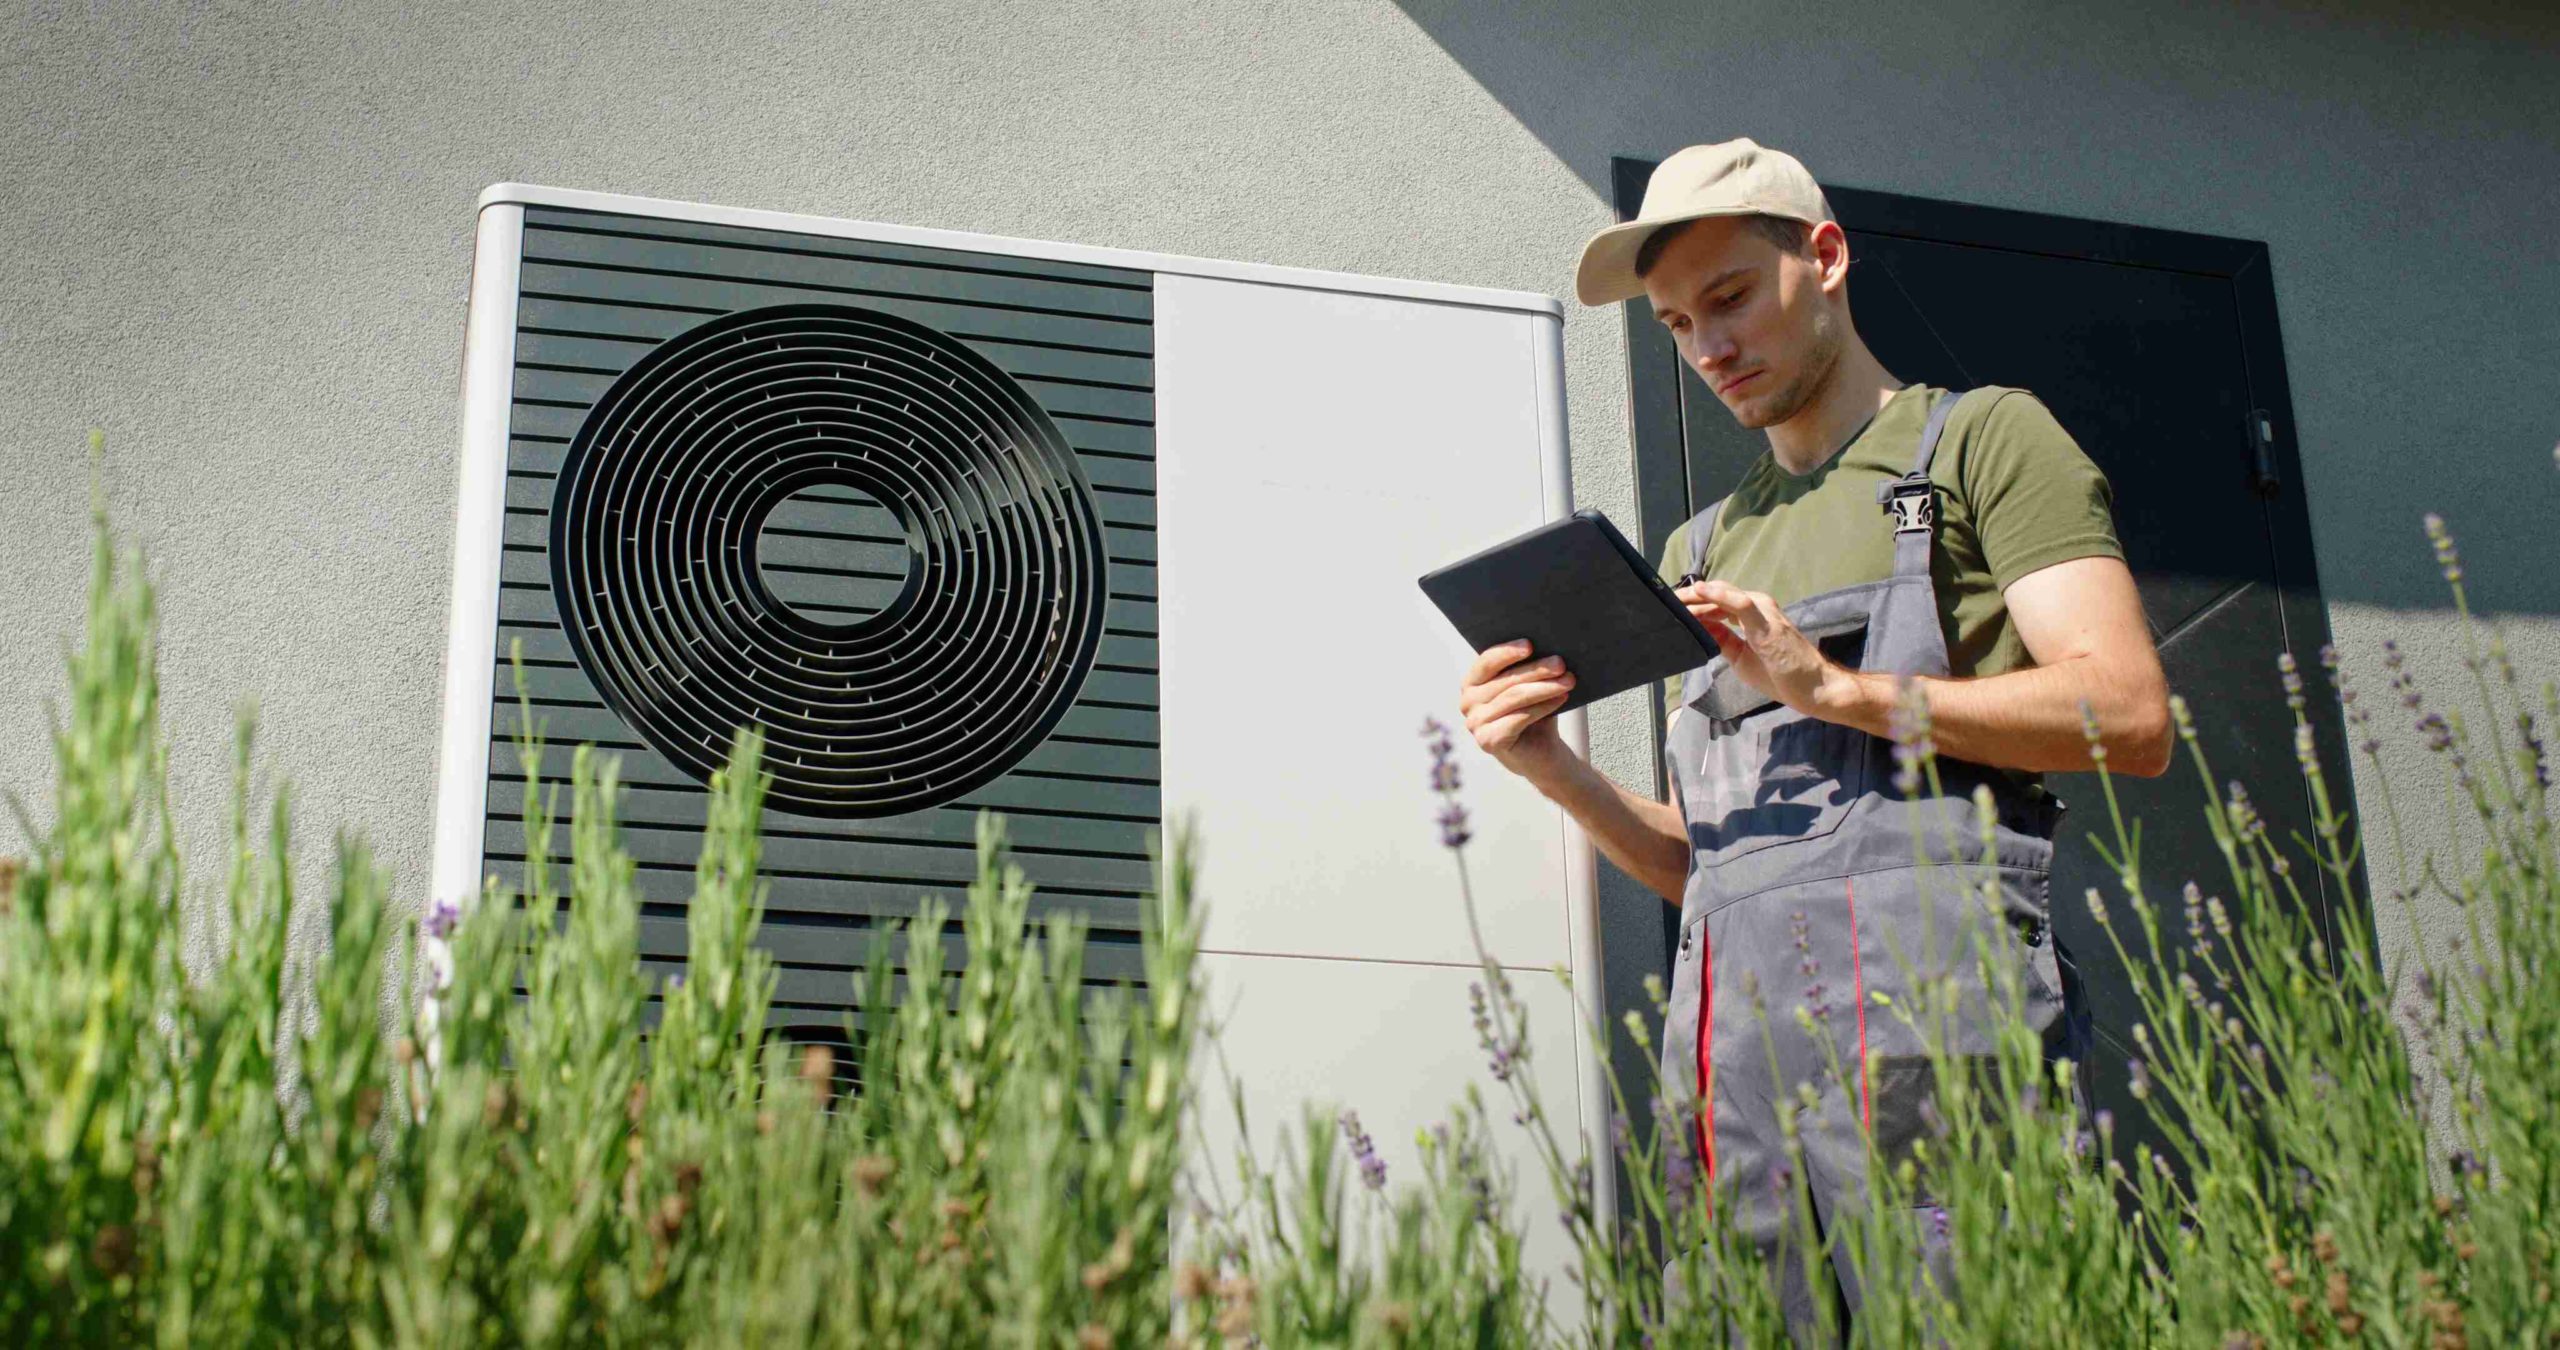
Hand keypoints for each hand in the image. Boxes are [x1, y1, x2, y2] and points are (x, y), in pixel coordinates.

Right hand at [1458, 640, 1576, 778]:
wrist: (1540, 753)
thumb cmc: (1534, 713)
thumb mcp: (1528, 686)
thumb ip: (1526, 669)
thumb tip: (1546, 648)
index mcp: (1472, 682)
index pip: (1486, 661)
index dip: (1507, 652)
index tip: (1530, 645)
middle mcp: (1468, 702)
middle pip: (1506, 680)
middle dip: (1537, 669)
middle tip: (1561, 663)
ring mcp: (1475, 723)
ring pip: (1514, 697)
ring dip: (1545, 687)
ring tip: (1568, 681)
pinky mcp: (1488, 740)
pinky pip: (1519, 717)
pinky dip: (1544, 706)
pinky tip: (1561, 699)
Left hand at [1675, 579, 1871, 717]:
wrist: (1813, 688)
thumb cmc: (1782, 674)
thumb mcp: (1741, 658)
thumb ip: (1722, 641)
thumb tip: (1700, 630)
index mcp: (1752, 615)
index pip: (1718, 601)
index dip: (1693, 603)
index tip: (1671, 607)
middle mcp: (1759, 607)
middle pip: (1718, 594)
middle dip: (1690, 597)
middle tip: (1664, 601)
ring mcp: (1765, 612)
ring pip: (1725, 594)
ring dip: (1697, 596)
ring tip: (1673, 599)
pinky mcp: (1767, 623)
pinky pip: (1741, 603)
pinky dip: (1719, 595)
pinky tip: (1700, 591)